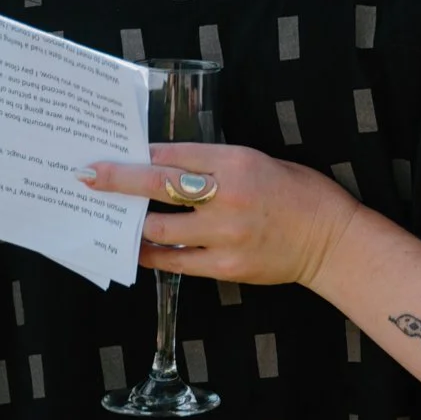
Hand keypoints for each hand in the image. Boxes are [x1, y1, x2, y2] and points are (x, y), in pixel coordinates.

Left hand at [80, 142, 359, 286]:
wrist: (332, 240)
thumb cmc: (301, 194)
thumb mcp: (262, 162)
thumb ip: (218, 165)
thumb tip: (168, 167)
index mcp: (239, 164)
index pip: (174, 154)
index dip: (139, 154)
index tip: (113, 153)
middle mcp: (228, 197)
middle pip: (157, 186)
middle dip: (117, 180)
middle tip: (88, 176)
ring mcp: (225, 235)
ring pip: (158, 227)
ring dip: (133, 222)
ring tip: (115, 219)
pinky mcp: (226, 266)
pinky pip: (174, 261)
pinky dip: (153, 253)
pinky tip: (140, 247)